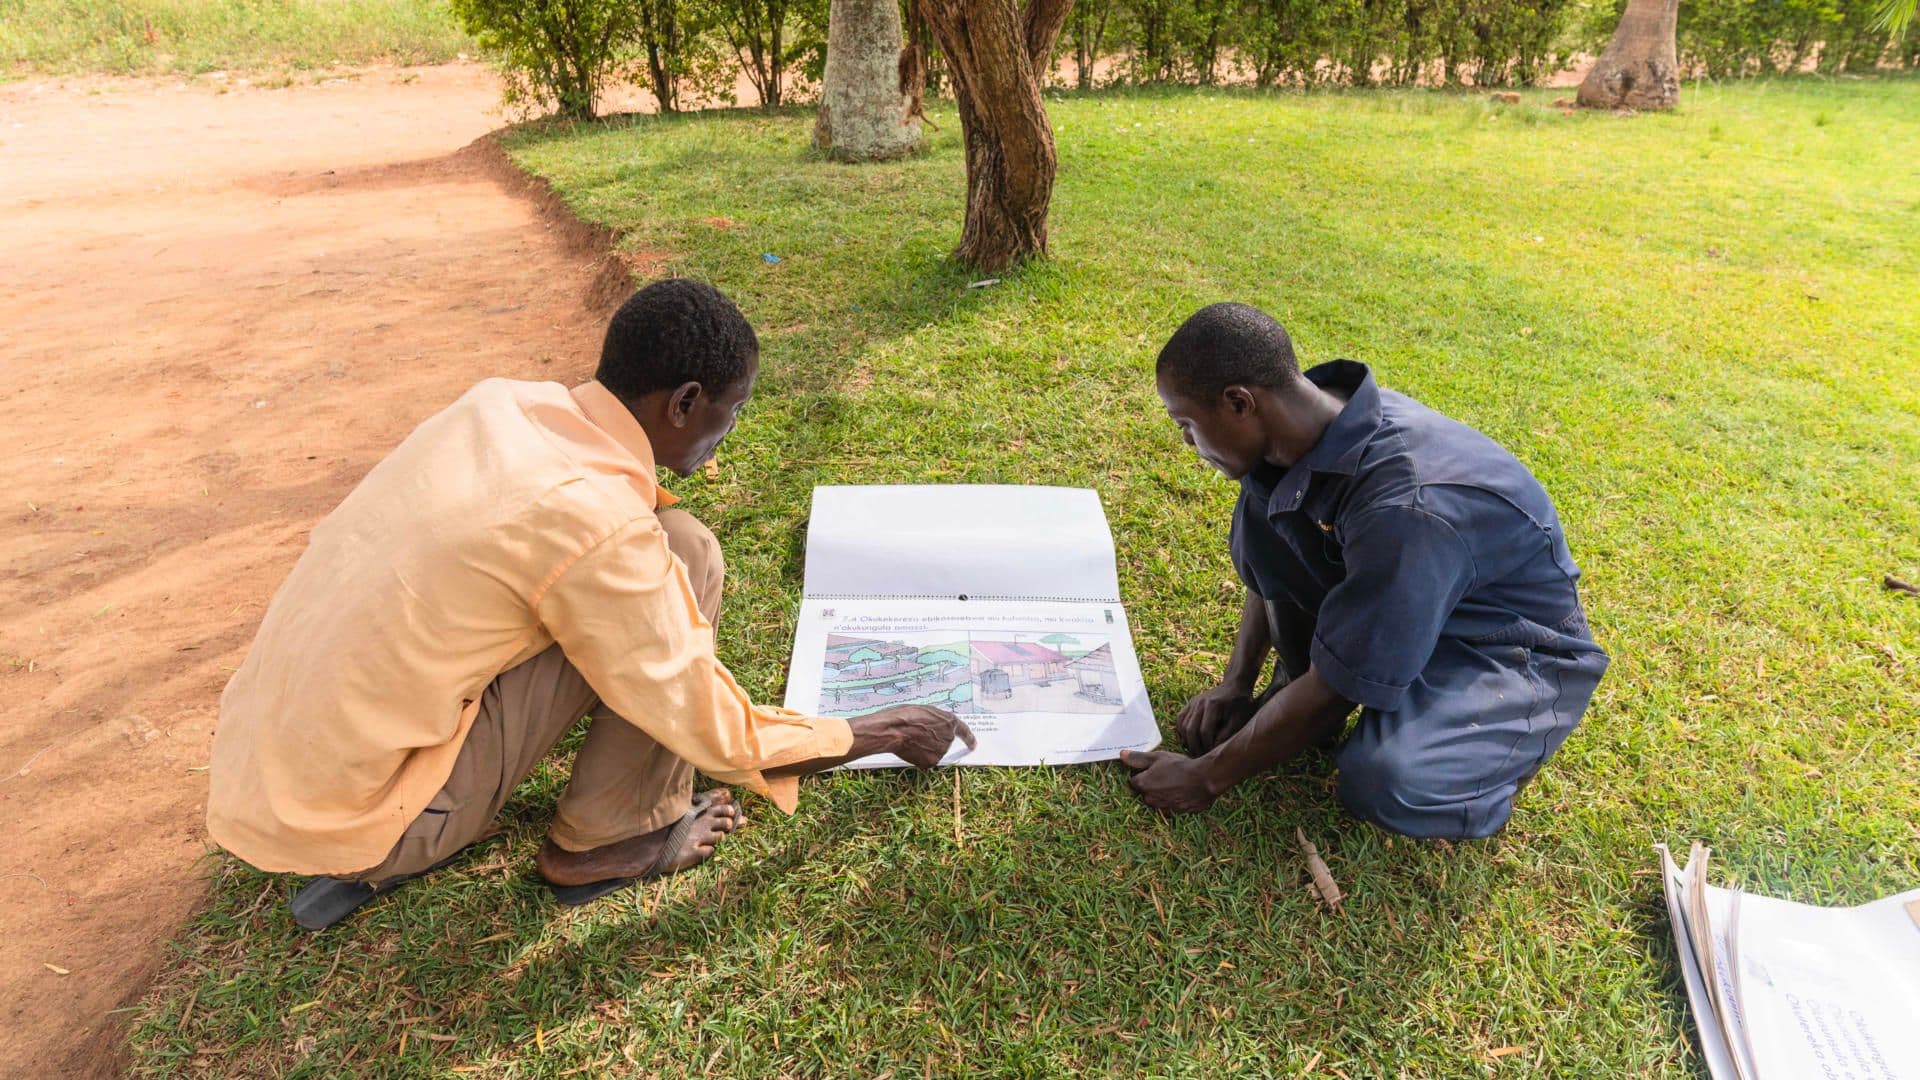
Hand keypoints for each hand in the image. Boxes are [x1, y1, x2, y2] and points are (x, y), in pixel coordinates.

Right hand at [852, 705, 976, 767]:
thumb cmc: (905, 716)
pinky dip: (919, 756)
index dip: (969, 739)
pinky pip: (926, 760)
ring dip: (925, 747)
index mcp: (949, 721)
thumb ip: (937, 720)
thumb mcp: (925, 711)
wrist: (893, 730)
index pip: (964, 731)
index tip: (973, 745)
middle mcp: (948, 737)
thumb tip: (937, 727)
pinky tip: (910, 748)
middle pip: (944, 741)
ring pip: (934, 751)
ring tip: (911, 739)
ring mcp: (941, 751)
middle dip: (933, 739)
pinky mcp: (931, 762)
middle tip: (917, 733)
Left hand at [1119, 749, 1221, 813]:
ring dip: (1162, 793)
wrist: (1205, 779)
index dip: (1143, 773)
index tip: (1153, 769)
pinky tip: (1182, 790)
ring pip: (1157, 799)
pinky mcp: (1175, 812)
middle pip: (1145, 792)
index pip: (1134, 781)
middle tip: (1165, 774)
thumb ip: (1138, 758)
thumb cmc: (1180, 766)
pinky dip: (1173, 799)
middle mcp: (1150, 799)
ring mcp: (1163, 807)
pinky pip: (1170, 805)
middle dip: (1151, 785)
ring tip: (1175, 782)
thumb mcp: (1157, 757)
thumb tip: (1121, 755)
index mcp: (1143, 785)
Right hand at [1176, 683, 1257, 754]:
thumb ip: (1227, 734)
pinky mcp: (1190, 703)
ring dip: (1187, 740)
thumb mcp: (1239, 720)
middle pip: (1190, 729)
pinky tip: (1190, 739)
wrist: (1235, 686)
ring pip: (1182, 725)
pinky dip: (1182, 731)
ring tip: (1196, 750)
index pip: (1204, 731)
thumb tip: (1213, 749)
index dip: (1207, 746)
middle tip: (1201, 757)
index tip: (1212, 754)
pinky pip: (1180, 719)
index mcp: (1213, 705)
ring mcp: (1193, 702)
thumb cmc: (1240, 704)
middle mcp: (1199, 702)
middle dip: (1194, 746)